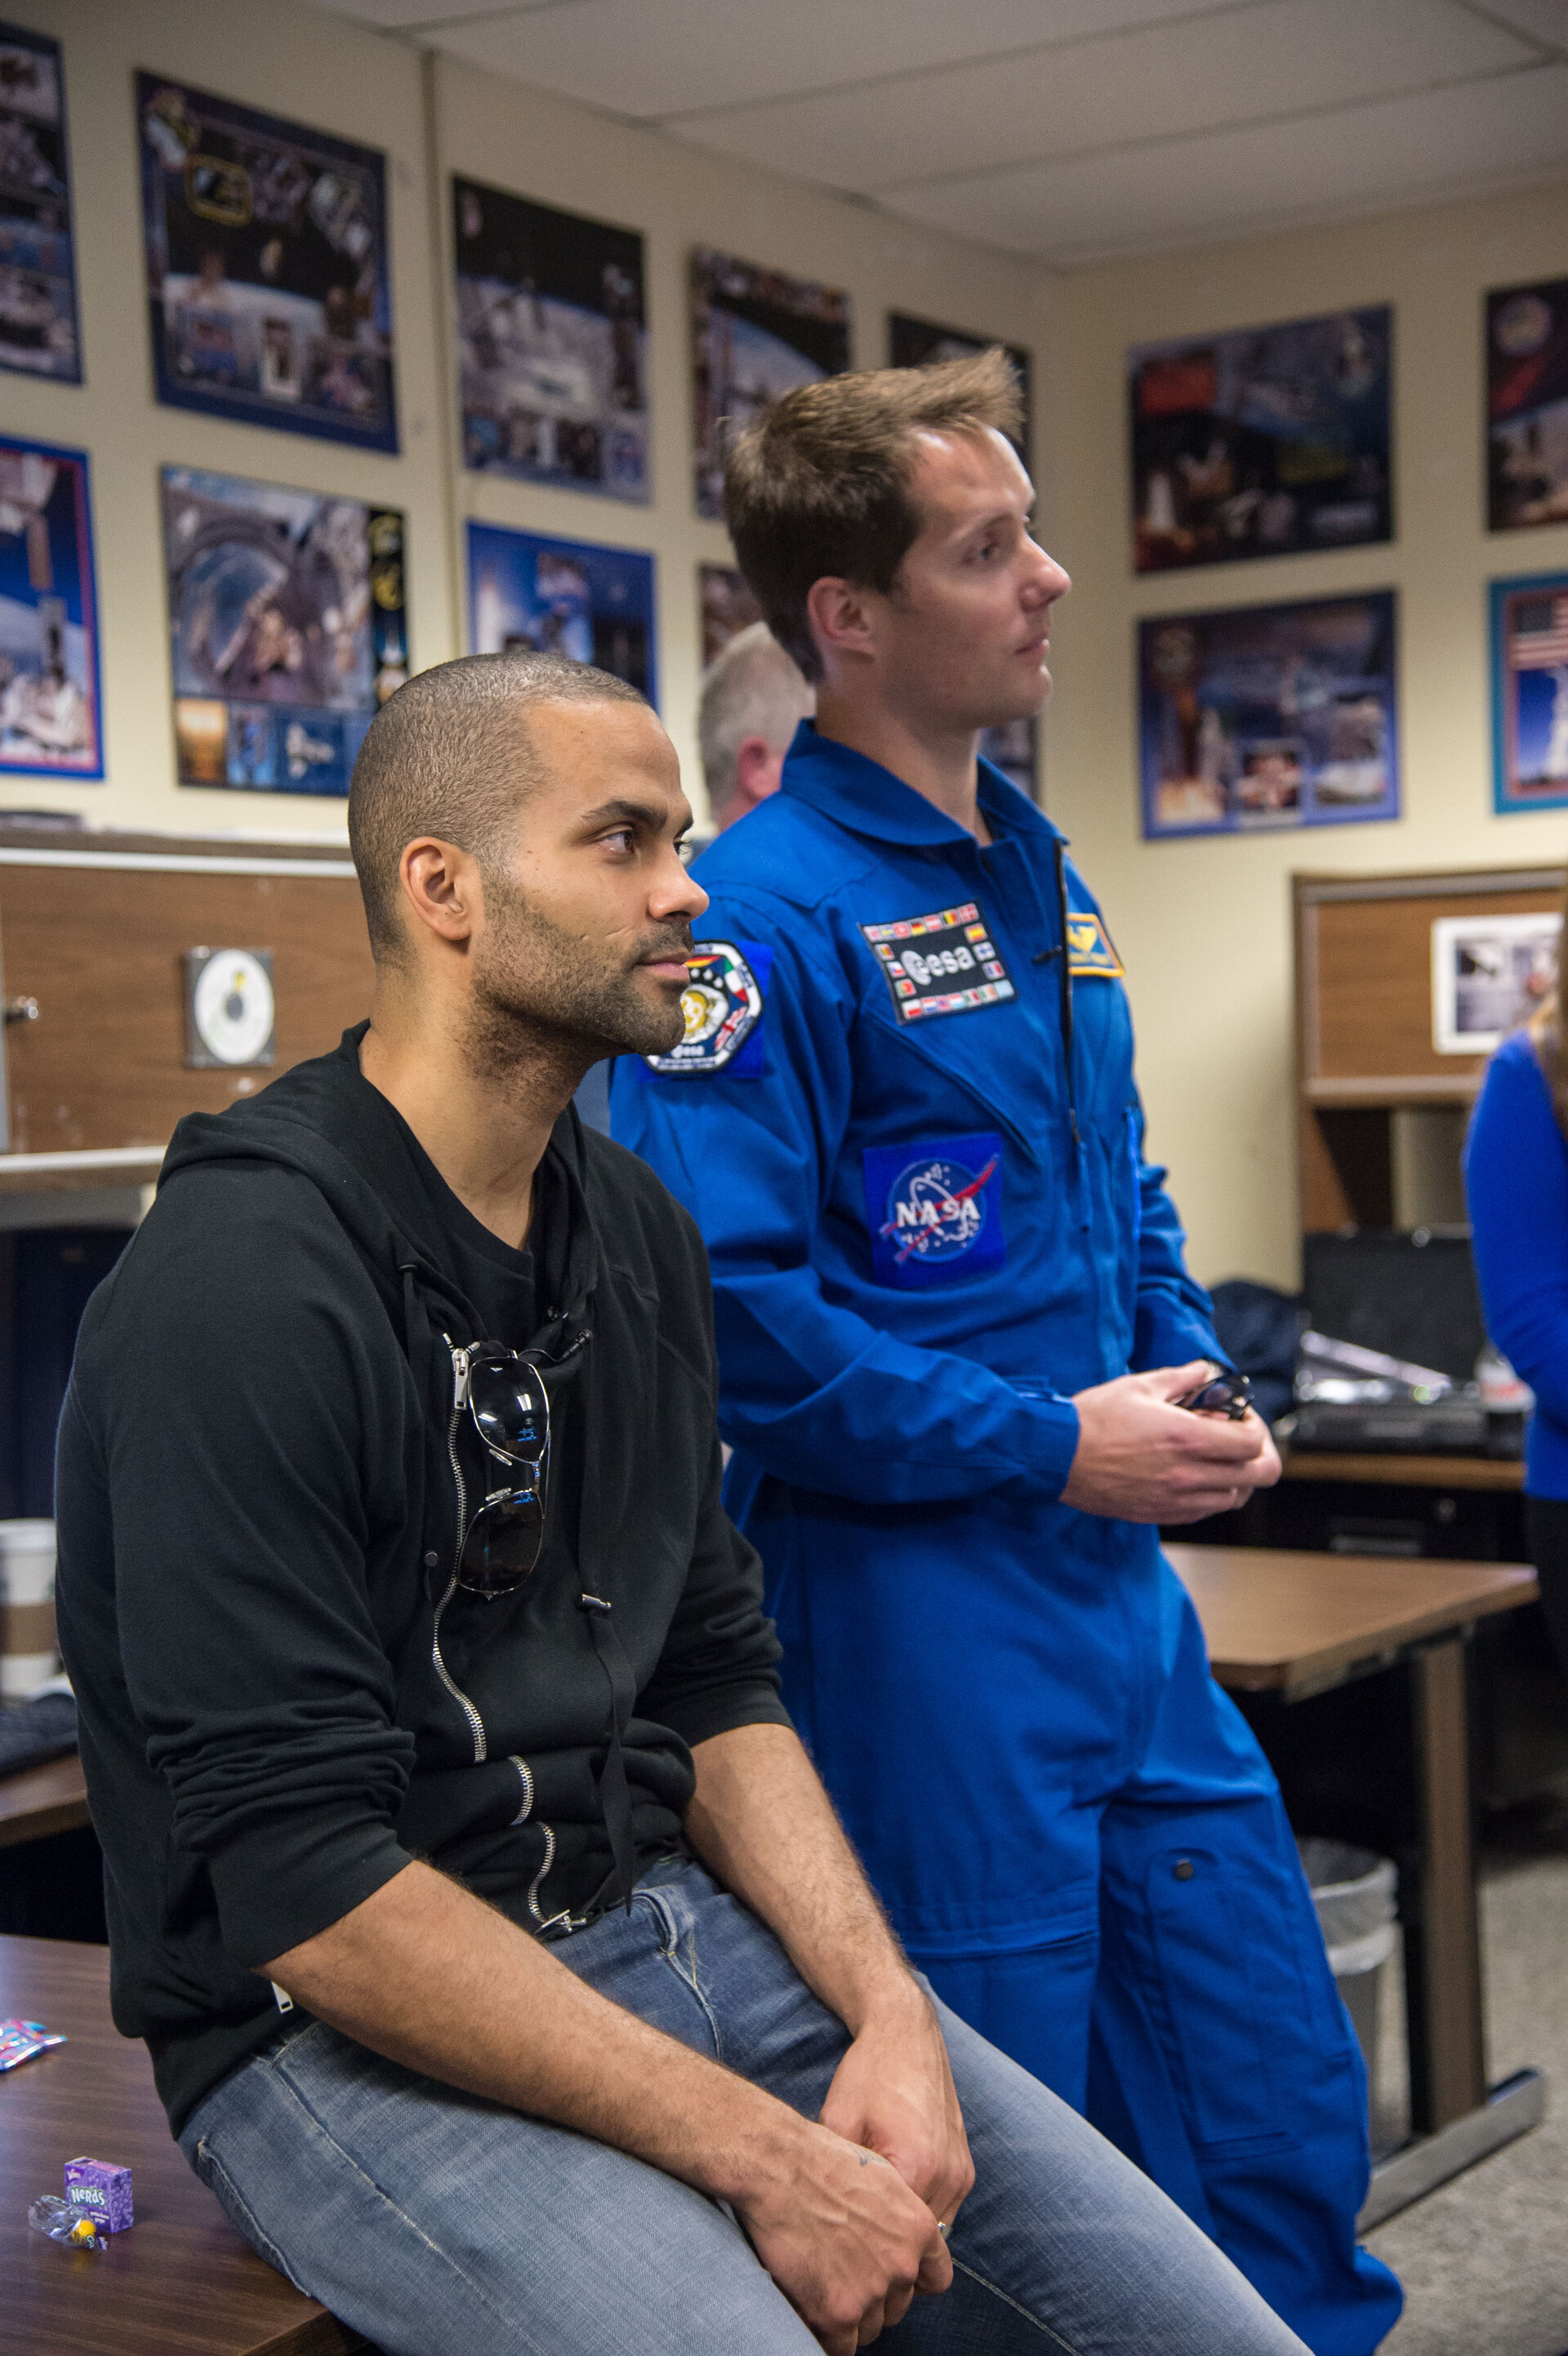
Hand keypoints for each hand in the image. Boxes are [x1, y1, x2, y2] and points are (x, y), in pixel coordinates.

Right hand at [732, 2113, 950, 2351]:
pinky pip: (842, 2346)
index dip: (911, 2281)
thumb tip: (896, 2240)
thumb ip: (898, 2217)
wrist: (781, 2167)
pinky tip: (810, 2306)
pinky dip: (826, 2333)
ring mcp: (872, 2292)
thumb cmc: (821, 2161)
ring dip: (849, 2317)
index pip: (936, 2278)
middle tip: (842, 2275)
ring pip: (869, 2328)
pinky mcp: (839, 2313)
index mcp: (918, 2229)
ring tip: (822, 2284)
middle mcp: (903, 2265)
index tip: (890, 2277)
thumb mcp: (881, 2176)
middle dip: (874, 2298)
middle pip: (897, 2307)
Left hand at [819, 1980, 973, 2255]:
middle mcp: (948, 2177)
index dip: (864, 2255)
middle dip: (887, 2255)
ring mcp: (962, 2174)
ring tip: (868, 2238)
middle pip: (917, 2245)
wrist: (906, 2033)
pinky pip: (943, 2212)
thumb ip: (836, 2175)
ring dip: (906, 2239)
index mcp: (917, 2168)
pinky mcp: (965, 2168)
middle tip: (851, 2260)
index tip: (839, 2261)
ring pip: (934, 2235)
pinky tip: (888, 2210)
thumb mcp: (837, 2121)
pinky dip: (919, 2218)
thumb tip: (815, 2218)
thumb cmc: (867, 2074)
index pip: (892, 2242)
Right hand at [1061, 1360, 1276, 1523]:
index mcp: (1187, 1438)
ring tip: (1216, 1458)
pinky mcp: (1161, 1514)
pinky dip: (1211, 1494)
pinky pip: (1206, 1512)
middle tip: (1240, 1440)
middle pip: (1258, 1475)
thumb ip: (1181, 1378)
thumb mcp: (1139, 1386)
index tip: (1240, 1417)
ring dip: (1236, 1476)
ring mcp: (1176, 1499)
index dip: (1255, 1427)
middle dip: (1259, 1454)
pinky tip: (1195, 1476)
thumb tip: (1205, 1371)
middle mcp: (1189, 1474)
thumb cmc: (1094, 1419)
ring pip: (1235, 1497)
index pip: (1252, 1443)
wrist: (1057, 1456)